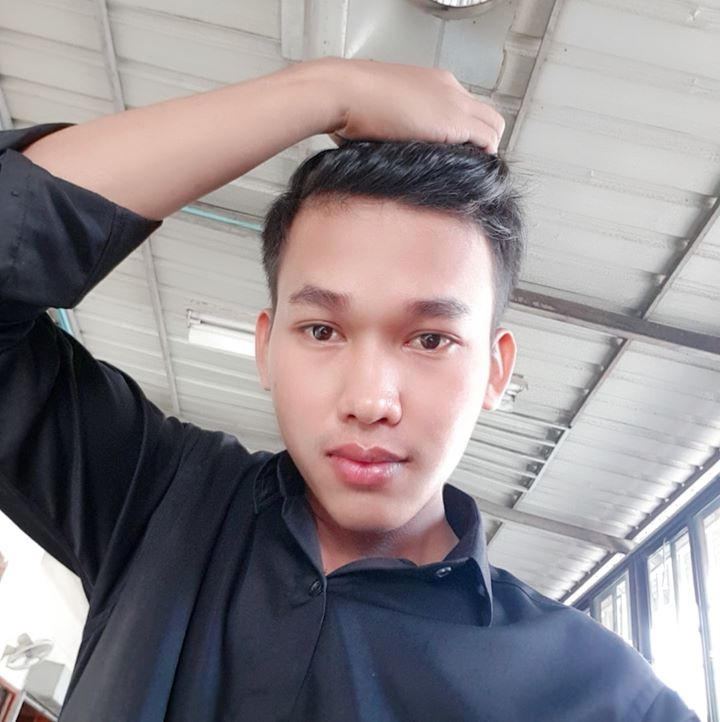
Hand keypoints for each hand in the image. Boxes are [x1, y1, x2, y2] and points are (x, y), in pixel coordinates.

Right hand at [319, 58, 504, 152]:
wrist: (345, 91)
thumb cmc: (350, 103)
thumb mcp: (380, 109)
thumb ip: (396, 121)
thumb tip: (391, 142)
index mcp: (430, 82)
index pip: (464, 103)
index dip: (464, 128)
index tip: (455, 147)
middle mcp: (448, 87)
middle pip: (485, 112)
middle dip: (481, 138)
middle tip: (468, 160)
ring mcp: (453, 102)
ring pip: (494, 124)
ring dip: (486, 147)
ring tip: (470, 167)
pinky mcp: (454, 121)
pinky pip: (488, 138)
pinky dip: (485, 154)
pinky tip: (470, 167)